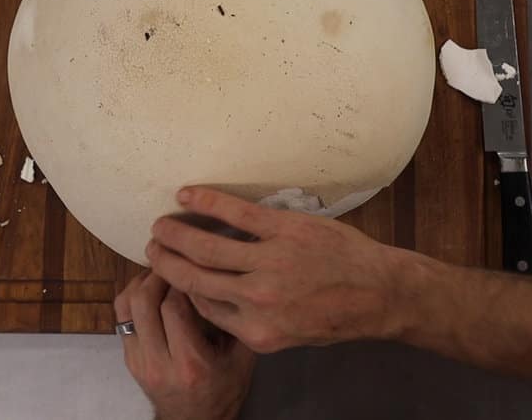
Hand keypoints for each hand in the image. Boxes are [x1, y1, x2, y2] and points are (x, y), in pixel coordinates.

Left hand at [115, 271, 255, 419]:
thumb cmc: (224, 389)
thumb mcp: (242, 357)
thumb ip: (234, 321)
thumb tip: (223, 277)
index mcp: (191, 363)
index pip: (174, 307)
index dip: (182, 280)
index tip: (193, 267)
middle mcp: (160, 363)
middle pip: (143, 303)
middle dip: (157, 275)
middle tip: (173, 262)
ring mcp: (139, 362)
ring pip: (125, 307)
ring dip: (140, 283)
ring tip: (160, 273)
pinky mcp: (129, 360)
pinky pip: (122, 318)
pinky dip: (134, 297)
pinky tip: (151, 291)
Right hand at [145, 187, 408, 352]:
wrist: (380, 292)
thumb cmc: (338, 314)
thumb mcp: (290, 336)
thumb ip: (252, 323)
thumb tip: (218, 303)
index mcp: (256, 330)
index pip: (203, 305)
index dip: (180, 287)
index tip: (168, 272)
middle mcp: (257, 300)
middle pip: (194, 277)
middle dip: (165, 261)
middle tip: (151, 246)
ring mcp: (270, 263)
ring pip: (207, 247)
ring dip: (177, 233)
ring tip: (160, 224)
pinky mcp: (285, 231)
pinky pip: (236, 213)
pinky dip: (207, 202)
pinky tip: (188, 195)